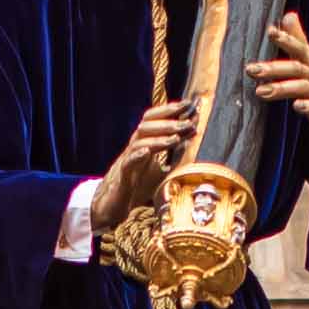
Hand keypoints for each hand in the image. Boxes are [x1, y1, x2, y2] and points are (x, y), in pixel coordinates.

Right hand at [91, 99, 193, 232]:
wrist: (116, 203)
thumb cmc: (138, 185)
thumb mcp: (161, 169)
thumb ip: (174, 156)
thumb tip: (192, 144)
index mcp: (144, 143)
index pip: (154, 120)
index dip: (169, 111)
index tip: (188, 105)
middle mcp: (135, 147)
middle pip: (146, 125)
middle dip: (167, 120)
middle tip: (187, 120)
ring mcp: (128, 160)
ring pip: (139, 141)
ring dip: (159, 137)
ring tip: (176, 138)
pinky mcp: (124, 175)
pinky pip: (128, 162)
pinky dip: (138, 156)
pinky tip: (147, 152)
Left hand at [252, 21, 308, 147]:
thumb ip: (299, 40)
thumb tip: (288, 15)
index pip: (300, 48)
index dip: (286, 39)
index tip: (270, 32)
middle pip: (295, 68)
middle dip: (273, 68)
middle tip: (250, 69)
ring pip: (302, 87)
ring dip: (281, 88)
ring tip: (260, 91)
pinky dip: (307, 106)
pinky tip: (296, 106)